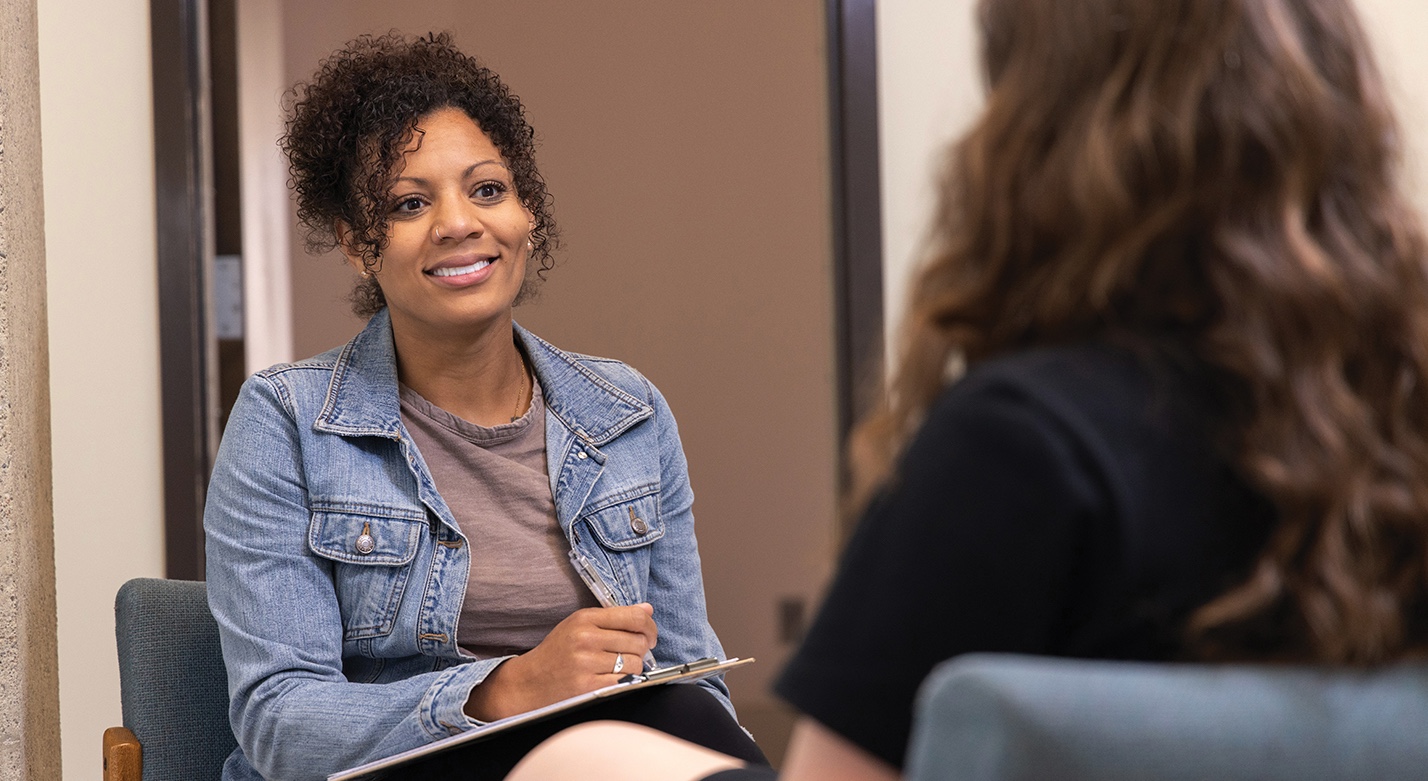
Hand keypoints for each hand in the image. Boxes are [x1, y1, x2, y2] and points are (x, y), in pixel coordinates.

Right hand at [464, 604, 656, 720]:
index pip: (634, 617)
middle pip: (638, 641)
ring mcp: (587, 663)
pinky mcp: (588, 686)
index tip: (650, 635)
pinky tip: (612, 678)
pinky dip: (624, 682)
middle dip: (642, 649)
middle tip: (632, 652)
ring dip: (633, 667)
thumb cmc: (558, 652)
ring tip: (618, 666)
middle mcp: (586, 638)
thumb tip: (647, 609)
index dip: (650, 626)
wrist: (529, 682)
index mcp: (585, 618)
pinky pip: (624, 682)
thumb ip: (614, 616)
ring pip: (634, 663)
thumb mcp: (580, 625)